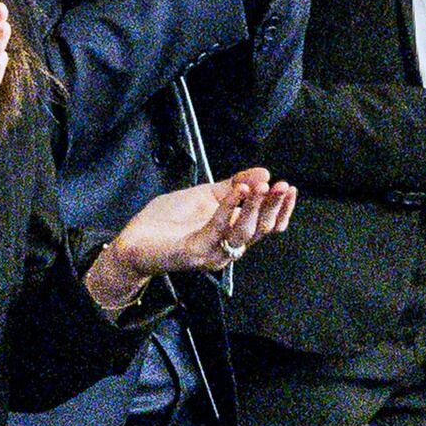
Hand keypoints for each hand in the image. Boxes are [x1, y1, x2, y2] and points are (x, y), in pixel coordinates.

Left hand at [93, 169, 292, 310]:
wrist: (135, 239)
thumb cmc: (169, 219)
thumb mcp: (205, 195)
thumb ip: (234, 185)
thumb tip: (265, 172)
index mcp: (233, 234)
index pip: (267, 226)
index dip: (281, 209)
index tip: (290, 187)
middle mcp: (228, 248)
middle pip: (260, 230)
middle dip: (274, 207)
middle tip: (283, 186)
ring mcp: (213, 252)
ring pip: (244, 232)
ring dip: (255, 207)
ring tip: (263, 186)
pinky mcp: (194, 251)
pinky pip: (216, 229)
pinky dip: (228, 208)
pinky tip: (237, 191)